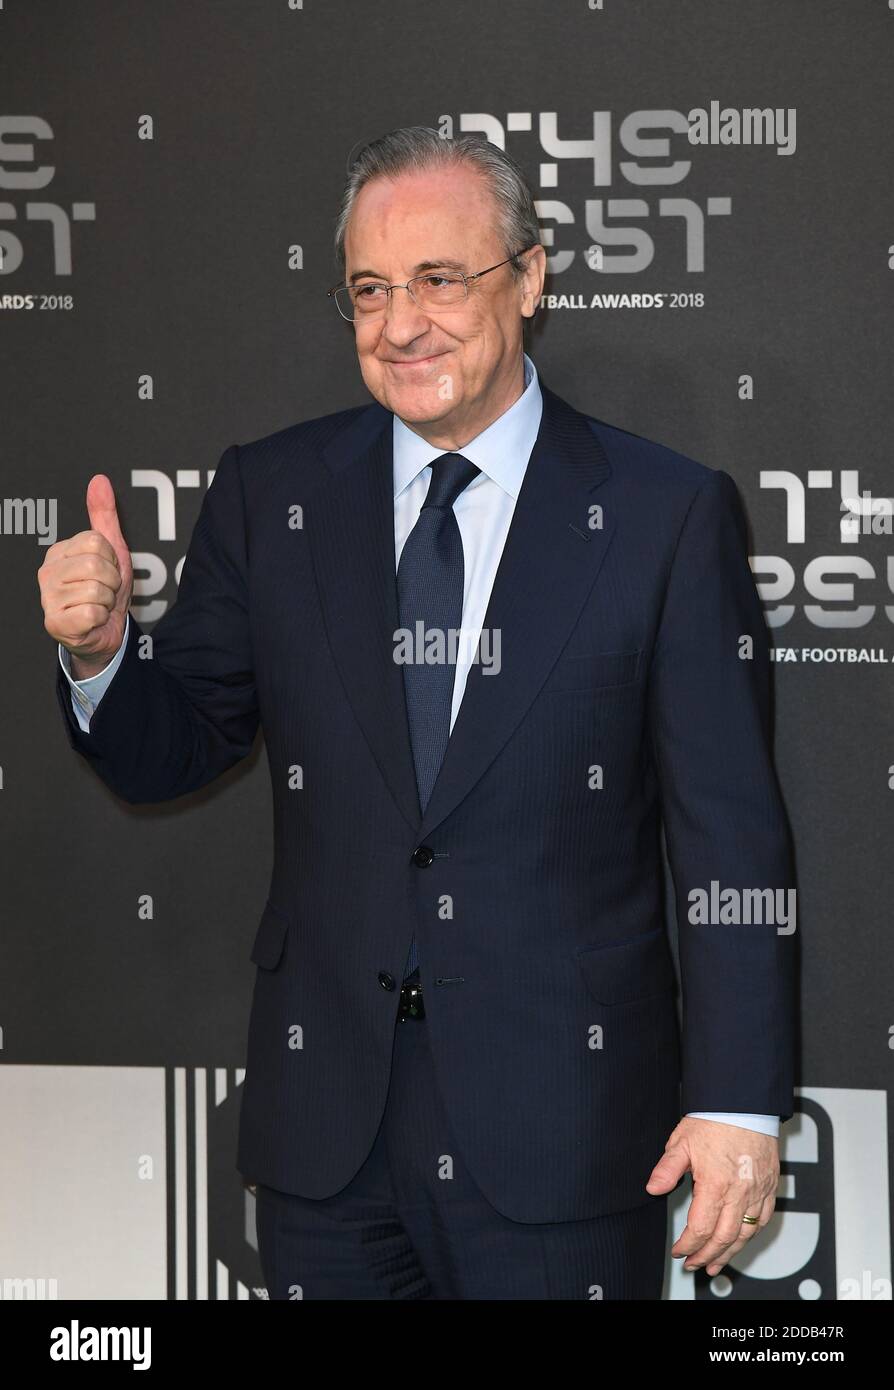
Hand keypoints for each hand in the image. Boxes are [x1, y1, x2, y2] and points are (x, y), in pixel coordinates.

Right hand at [38, 474, 133, 672]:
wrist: (107, 631)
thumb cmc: (107, 591)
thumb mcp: (112, 550)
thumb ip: (104, 516)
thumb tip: (99, 481)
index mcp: (59, 551)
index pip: (95, 542)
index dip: (111, 559)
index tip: (107, 572)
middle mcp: (47, 572)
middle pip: (95, 564)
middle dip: (111, 581)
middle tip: (105, 591)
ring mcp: (48, 598)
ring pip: (96, 589)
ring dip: (107, 601)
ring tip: (99, 605)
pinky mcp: (55, 623)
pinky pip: (92, 612)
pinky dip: (101, 618)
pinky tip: (92, 620)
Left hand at [645, 1116, 778, 1275]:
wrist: (744, 1103)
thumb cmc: (715, 1119)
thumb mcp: (682, 1141)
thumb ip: (667, 1169)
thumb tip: (653, 1188)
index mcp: (715, 1183)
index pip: (700, 1228)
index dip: (688, 1245)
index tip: (678, 1251)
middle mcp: (740, 1192)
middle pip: (724, 1238)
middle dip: (706, 1257)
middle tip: (694, 1265)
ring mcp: (757, 1191)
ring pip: (746, 1234)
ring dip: (729, 1254)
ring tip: (716, 1264)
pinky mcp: (770, 1186)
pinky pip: (763, 1220)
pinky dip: (751, 1235)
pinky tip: (741, 1241)